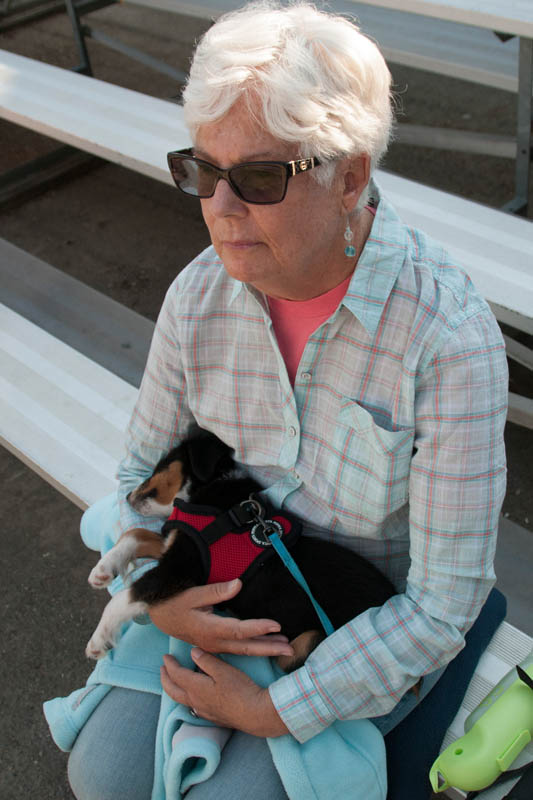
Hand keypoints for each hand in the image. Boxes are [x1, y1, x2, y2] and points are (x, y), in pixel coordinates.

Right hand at [149, 578, 293, 658]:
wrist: (161, 616)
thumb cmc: (176, 603)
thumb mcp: (193, 594)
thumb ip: (216, 591)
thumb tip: (238, 584)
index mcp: (209, 629)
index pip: (239, 631)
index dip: (258, 628)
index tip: (276, 625)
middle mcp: (214, 641)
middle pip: (246, 647)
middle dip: (269, 648)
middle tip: (290, 648)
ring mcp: (215, 645)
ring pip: (244, 650)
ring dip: (265, 649)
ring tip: (285, 647)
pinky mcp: (216, 645)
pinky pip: (238, 650)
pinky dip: (254, 648)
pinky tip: (267, 645)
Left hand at [160, 648, 289, 737]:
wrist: (255, 714)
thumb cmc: (240, 689)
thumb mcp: (223, 670)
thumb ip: (206, 661)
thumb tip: (192, 652)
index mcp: (195, 688)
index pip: (177, 674)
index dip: (170, 664)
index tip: (166, 656)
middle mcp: (195, 701)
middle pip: (173, 691)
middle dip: (165, 679)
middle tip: (162, 669)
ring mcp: (203, 711)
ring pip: (181, 700)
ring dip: (174, 689)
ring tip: (174, 681)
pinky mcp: (212, 717)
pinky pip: (192, 707)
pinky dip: (186, 698)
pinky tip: (193, 696)